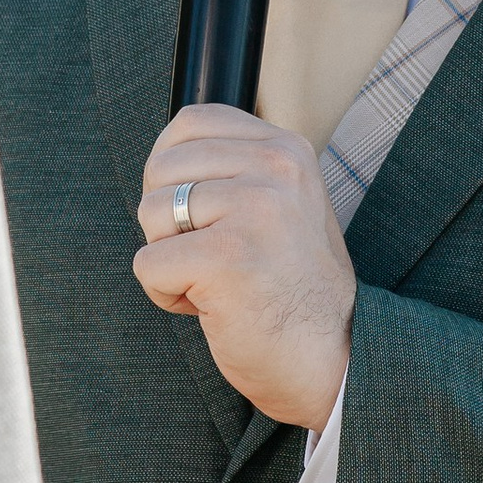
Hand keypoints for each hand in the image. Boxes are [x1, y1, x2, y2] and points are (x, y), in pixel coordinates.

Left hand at [135, 105, 353, 428]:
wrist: (333, 359)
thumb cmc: (293, 290)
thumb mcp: (281, 205)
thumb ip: (235, 171)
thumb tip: (162, 157)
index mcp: (286, 150)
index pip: (191, 123)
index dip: (172, 169)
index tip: (198, 213)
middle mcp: (276, 169)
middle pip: (162, 168)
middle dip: (166, 220)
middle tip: (211, 258)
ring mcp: (255, 209)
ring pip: (151, 213)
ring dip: (168, 259)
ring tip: (215, 282)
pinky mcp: (227, 256)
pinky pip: (148, 263)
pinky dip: (166, 295)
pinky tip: (211, 307)